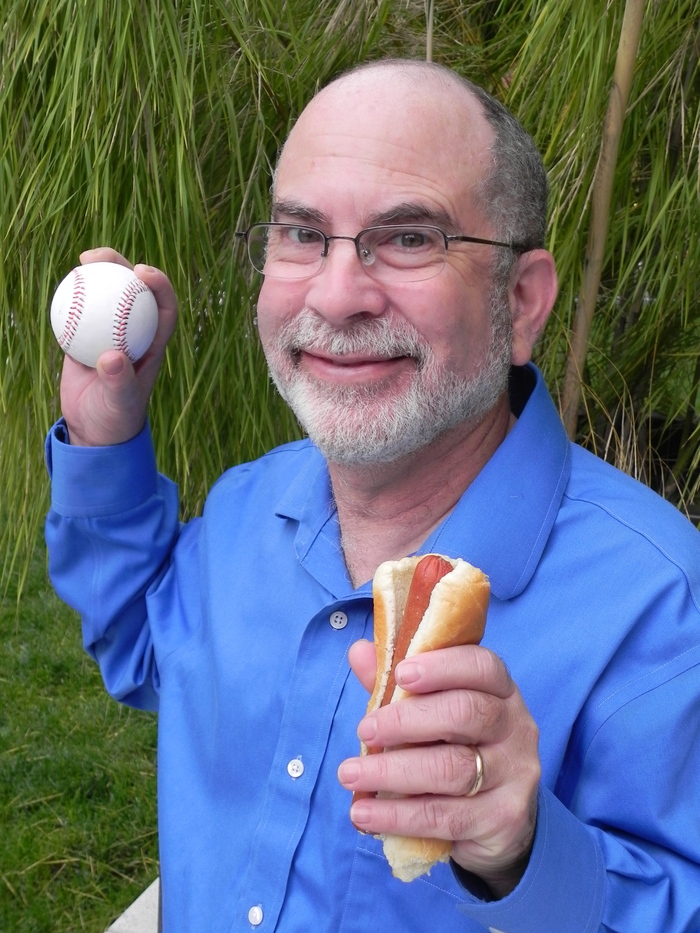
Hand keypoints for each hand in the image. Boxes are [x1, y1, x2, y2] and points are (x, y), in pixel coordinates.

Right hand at [59, 247, 177, 445]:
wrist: (93, 428)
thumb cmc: (116, 418)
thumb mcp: (119, 402)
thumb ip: (118, 381)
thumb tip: (111, 357)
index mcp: (153, 344)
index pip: (164, 308)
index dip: (160, 284)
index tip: (142, 272)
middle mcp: (134, 332)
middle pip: (135, 291)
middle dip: (124, 266)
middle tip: (103, 257)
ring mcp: (110, 332)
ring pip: (108, 296)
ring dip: (99, 273)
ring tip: (84, 259)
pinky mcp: (87, 337)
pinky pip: (82, 310)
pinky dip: (75, 296)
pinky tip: (64, 285)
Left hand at [339, 640, 540, 896]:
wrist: (500, 820)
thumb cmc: (456, 748)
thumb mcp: (431, 712)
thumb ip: (399, 685)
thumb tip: (359, 651)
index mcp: (500, 690)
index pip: (482, 666)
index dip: (441, 667)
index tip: (400, 674)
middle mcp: (516, 727)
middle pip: (467, 713)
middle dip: (408, 720)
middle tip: (364, 730)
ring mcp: (515, 775)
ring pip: (453, 769)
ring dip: (393, 771)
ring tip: (349, 774)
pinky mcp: (504, 819)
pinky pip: (446, 816)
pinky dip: (399, 815)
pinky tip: (363, 813)